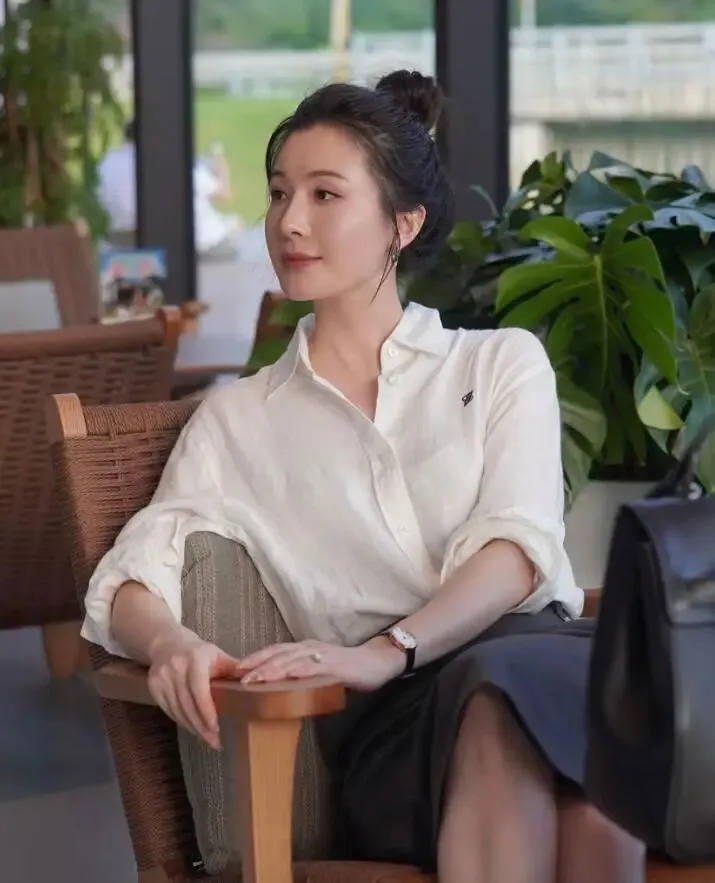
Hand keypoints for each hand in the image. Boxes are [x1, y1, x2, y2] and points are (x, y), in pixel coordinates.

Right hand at [147, 635, 242, 749]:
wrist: (168, 644)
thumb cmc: (200, 653)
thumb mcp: (218, 656)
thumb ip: (234, 669)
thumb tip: (256, 681)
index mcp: (195, 659)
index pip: (200, 691)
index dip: (207, 712)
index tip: (217, 729)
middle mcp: (176, 668)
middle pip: (188, 704)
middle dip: (202, 726)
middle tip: (215, 742)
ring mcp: (161, 678)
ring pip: (177, 710)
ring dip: (192, 727)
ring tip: (207, 739)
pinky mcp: (153, 687)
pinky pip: (169, 710)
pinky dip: (182, 721)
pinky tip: (193, 728)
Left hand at [238, 637, 404, 692]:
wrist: (378, 662)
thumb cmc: (348, 669)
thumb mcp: (320, 671)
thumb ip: (302, 676)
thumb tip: (280, 691)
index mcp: (304, 649)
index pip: (275, 652)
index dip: (256, 658)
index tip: (237, 669)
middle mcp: (310, 648)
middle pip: (278, 654)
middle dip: (257, 664)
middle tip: (238, 675)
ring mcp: (322, 655)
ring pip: (292, 659)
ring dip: (272, 668)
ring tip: (256, 678)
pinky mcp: (336, 665)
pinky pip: (315, 666)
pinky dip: (300, 670)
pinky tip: (289, 675)